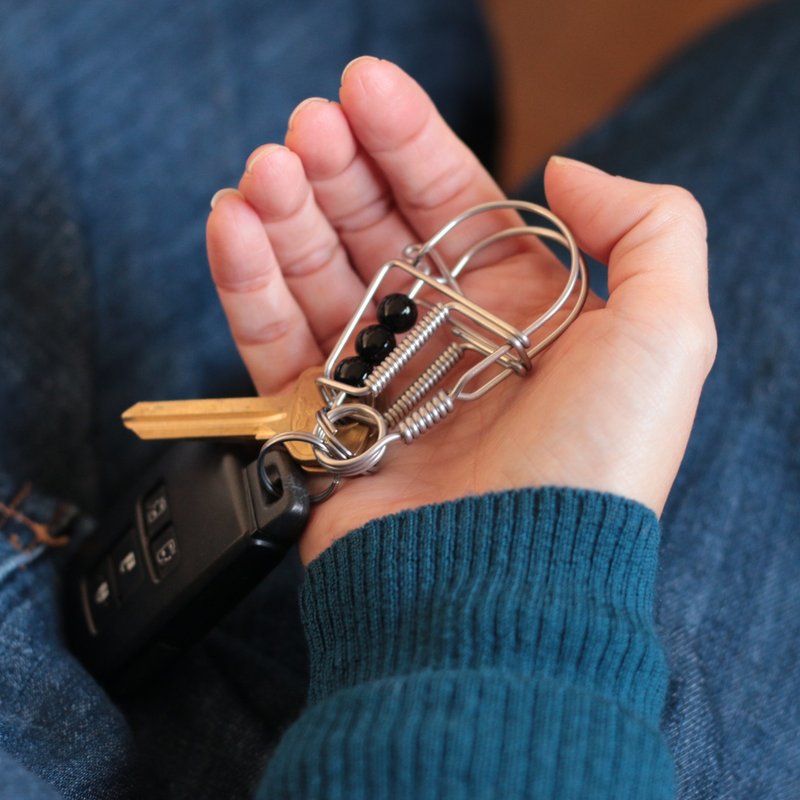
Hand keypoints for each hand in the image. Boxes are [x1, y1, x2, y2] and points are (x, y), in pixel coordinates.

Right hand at [206, 57, 715, 563]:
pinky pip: (273, 343)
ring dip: (284, 218)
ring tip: (263, 172)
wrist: (508, 588)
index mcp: (518, 313)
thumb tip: (563, 169)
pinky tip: (232, 225)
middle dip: (339, 173)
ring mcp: (378, 385)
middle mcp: (447, 344)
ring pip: (317, 280)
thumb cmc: (591, 466)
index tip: (363, 90)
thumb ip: (649, 226)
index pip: (453, 206)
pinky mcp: (318, 427)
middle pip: (377, 234)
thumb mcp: (669, 335)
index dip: (409, 142)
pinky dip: (247, 283)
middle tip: (304, 130)